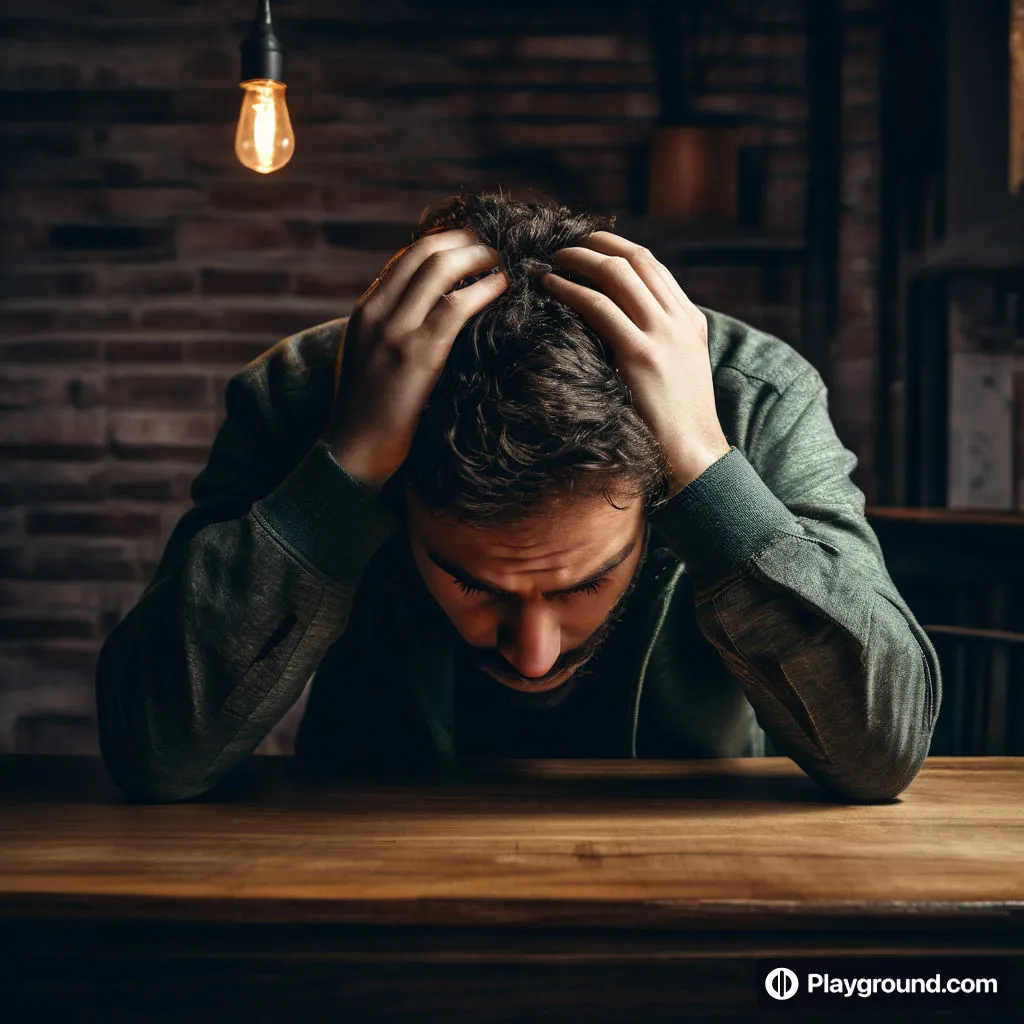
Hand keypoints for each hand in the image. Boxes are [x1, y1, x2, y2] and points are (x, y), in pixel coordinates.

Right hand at [328, 229, 508, 491]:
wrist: (353, 448)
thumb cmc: (365, 412)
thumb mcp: (365, 358)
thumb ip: (386, 331)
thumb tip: (420, 316)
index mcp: (364, 311)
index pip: (405, 260)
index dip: (442, 244)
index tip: (468, 244)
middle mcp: (378, 312)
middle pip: (424, 253)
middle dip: (463, 241)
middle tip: (490, 245)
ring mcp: (397, 331)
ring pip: (442, 269)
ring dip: (478, 257)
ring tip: (500, 260)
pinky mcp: (420, 353)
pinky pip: (458, 304)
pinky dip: (485, 287)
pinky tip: (502, 285)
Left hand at [539, 231, 729, 495]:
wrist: (695, 454)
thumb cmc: (676, 423)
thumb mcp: (678, 371)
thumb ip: (657, 342)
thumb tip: (617, 327)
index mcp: (691, 320)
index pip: (653, 266)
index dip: (617, 247)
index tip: (589, 245)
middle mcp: (680, 320)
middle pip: (635, 259)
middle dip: (595, 244)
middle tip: (564, 244)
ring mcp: (662, 335)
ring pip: (617, 274)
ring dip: (578, 260)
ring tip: (551, 259)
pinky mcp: (641, 355)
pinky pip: (598, 308)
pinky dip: (570, 290)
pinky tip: (550, 286)